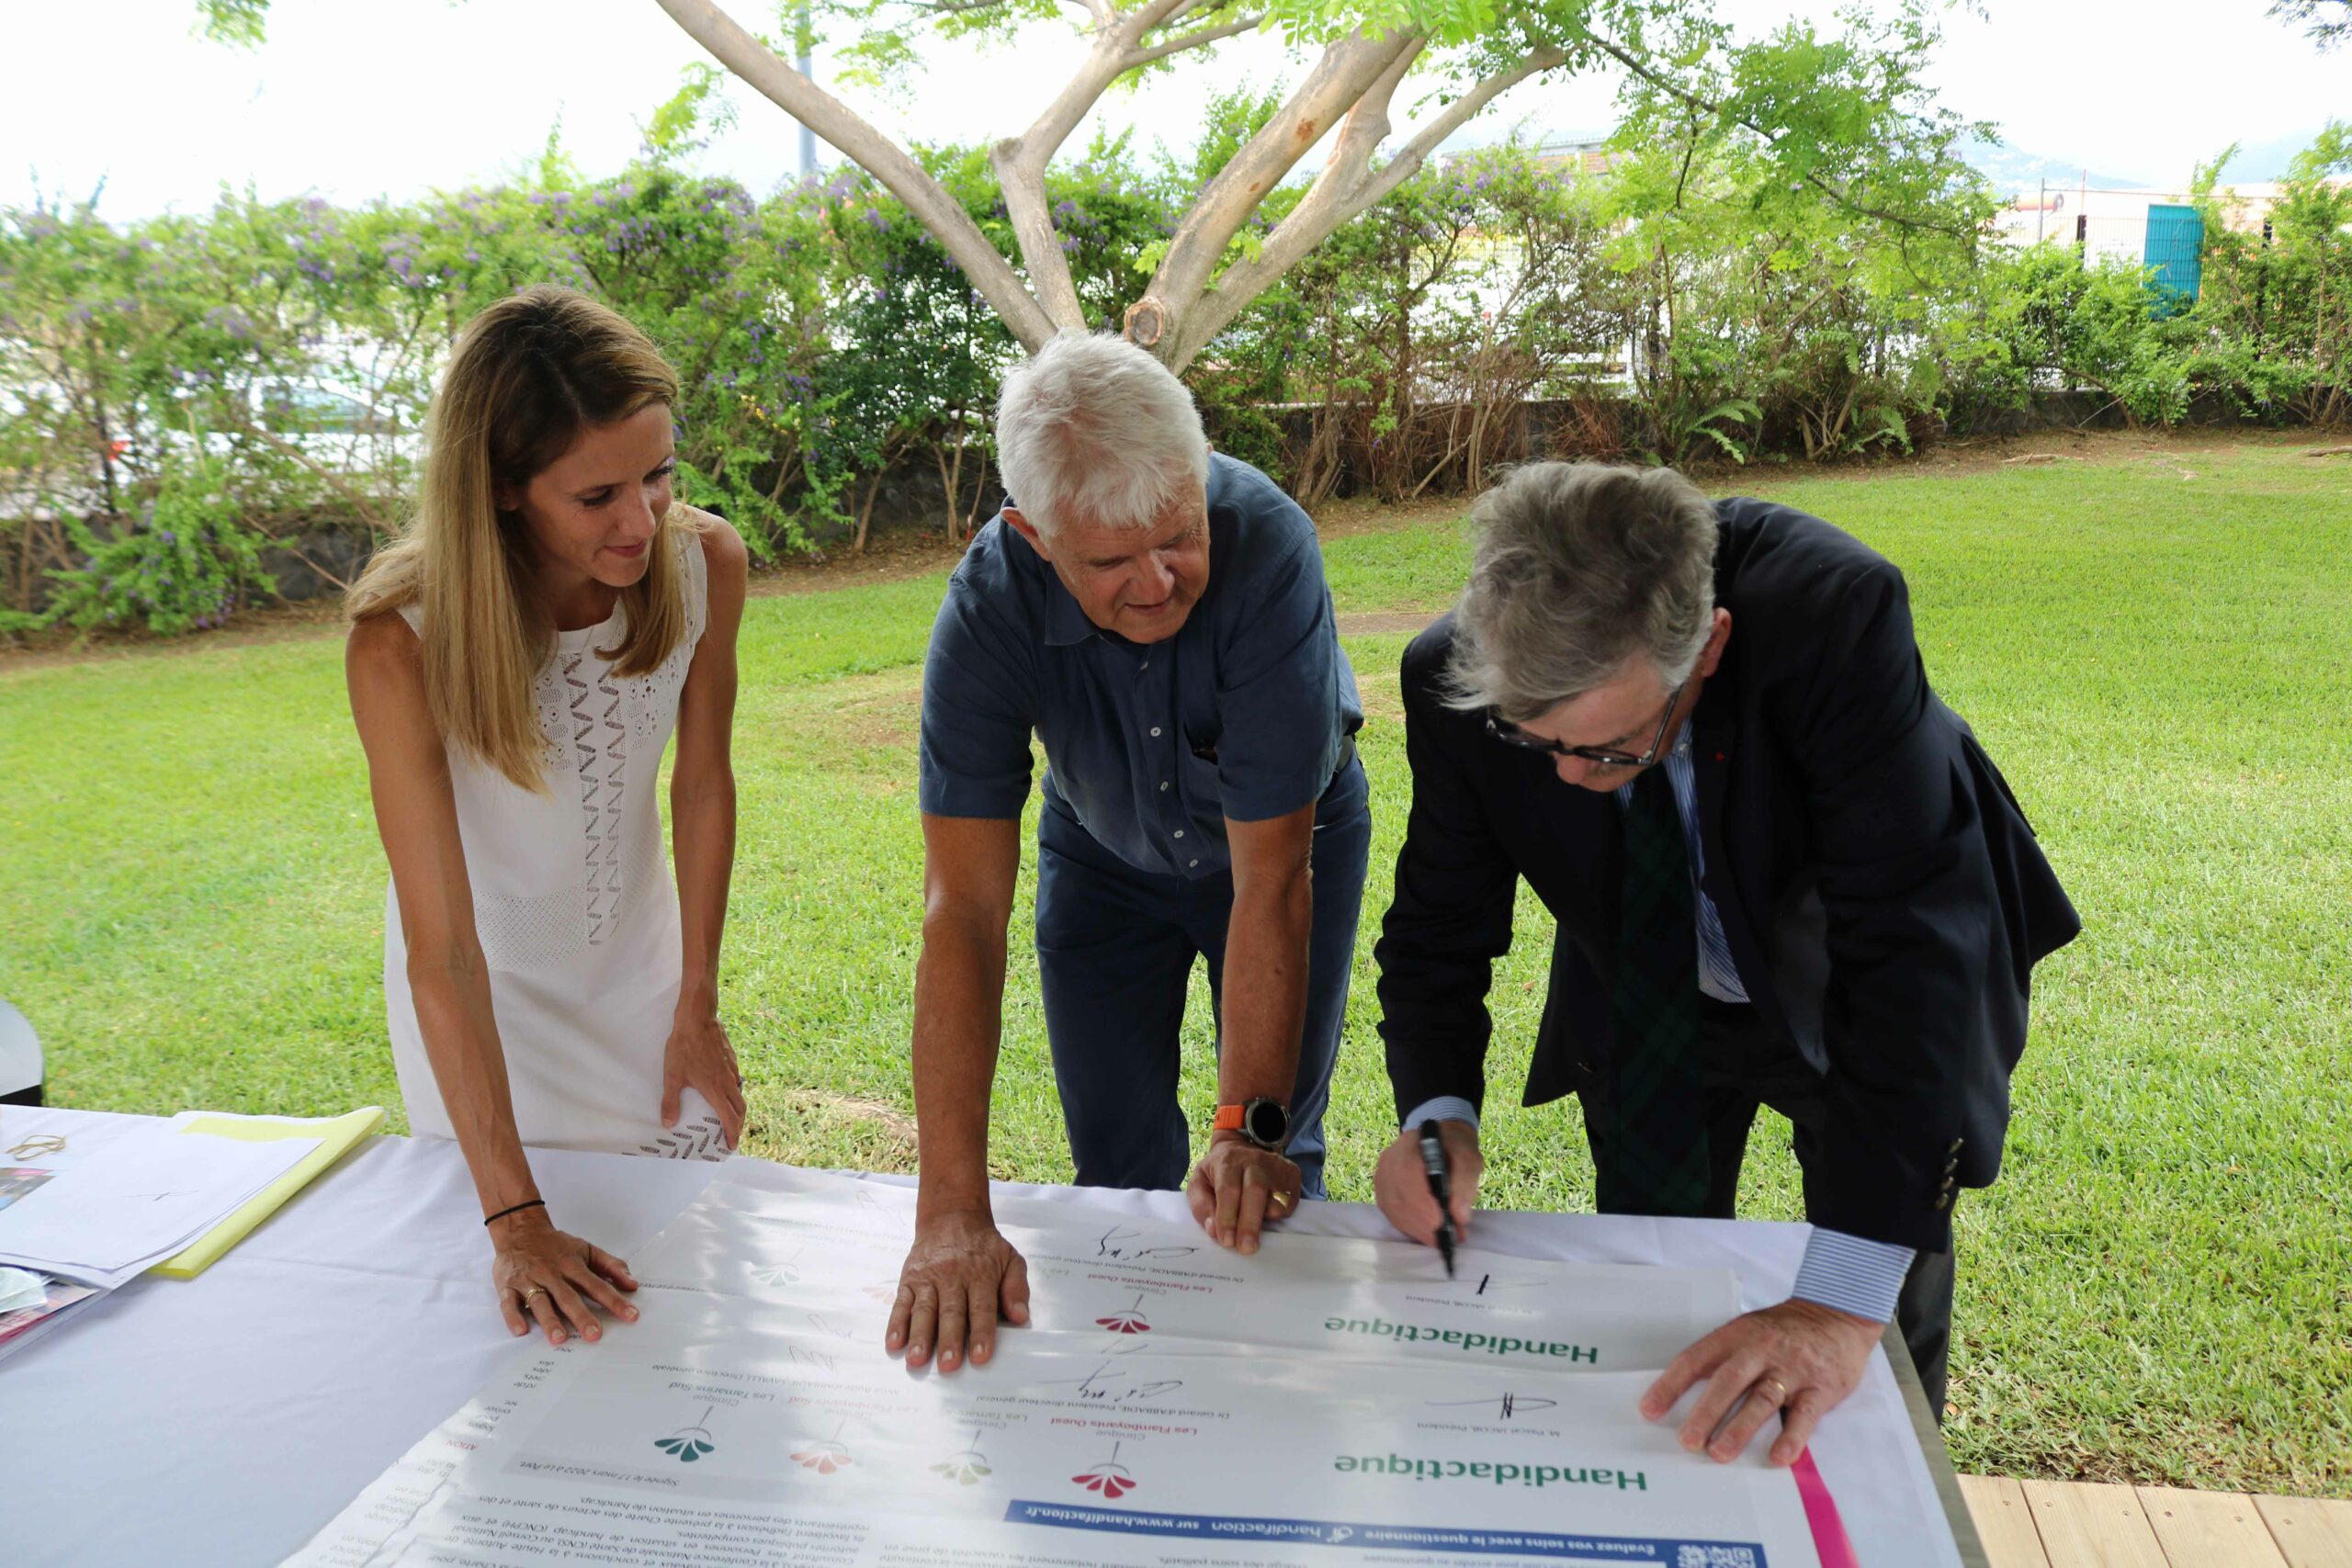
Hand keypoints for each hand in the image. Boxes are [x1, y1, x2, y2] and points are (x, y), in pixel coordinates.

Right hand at [490, 1208, 640, 1344]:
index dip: (615, 1301)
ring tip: (559, 1338)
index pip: (597, 1285)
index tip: (631, 1315)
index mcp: (573, 1266)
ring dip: (549, 1320)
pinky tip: (521, 1331)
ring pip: (540, 1302)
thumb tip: (632, 1284)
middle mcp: (552, 1274)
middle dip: (582, 1316)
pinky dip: (513, 1316)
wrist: (519, 1229)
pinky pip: (508, 1303)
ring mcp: (528, 1281)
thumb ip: (611, 1266)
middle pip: (568, 1297)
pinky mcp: (508, 1287)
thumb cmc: (556, 1245)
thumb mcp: (586, 1250)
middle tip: (595, 1335)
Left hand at [660, 1006, 744, 1148]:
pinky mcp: (731, 1058)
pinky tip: (724, 1087)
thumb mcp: (672, 1076)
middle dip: (738, 1124)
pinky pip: (736, 1080)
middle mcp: (727, 1082)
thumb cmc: (684, 1047)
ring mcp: (731, 1069)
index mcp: (715, 1090)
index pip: (729, 1118)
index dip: (732, 1134)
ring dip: (737, 1108)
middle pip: (740, 1108)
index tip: (731, 1146)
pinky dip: (734, 1091)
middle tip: (732, 1134)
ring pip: (740, 1093)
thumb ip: (671, 1101)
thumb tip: (669, 1123)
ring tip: (729, 1114)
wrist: (698, 1019)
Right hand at [888, 1208, 1029, 1372]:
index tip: (980, 1357)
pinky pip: (901, 1302)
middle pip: (951, 1312)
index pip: (982, 1307)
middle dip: (949, 1340)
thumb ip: (1017, 1288)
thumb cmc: (984, 1246)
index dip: (981, 1332)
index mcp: (981, 1275)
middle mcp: (953, 1276)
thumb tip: (1020, 1317)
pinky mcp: (910, 1279)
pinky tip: (894, 1342)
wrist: (952, 1217)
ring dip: (920, 1336)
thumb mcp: (1010, 1259)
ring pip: (924, 1309)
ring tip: (916, 1360)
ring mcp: (928, 1278)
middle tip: (949, 1366)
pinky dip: (896, 1323)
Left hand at [1186, 1131, 1302, 1253]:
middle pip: (1255, 1191)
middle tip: (1247, 1248)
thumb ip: (1201, 1206)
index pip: (1228, 1190)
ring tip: (1254, 1231)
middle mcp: (1254, 1161)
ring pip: (1277, 1199)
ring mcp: (1276, 1167)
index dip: (1227, 1217)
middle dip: (1250, 1223)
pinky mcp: (1292, 1174)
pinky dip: (1279, 1215)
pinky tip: (1266, 1214)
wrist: (1242, 1146)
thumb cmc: (1218, 1172)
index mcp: (1227, 1161)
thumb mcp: (1199, 1182)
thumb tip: (1213, 1230)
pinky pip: (1290, 1202)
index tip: (1226, 1241)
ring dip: (1265, 1221)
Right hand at [1373, 1119, 1482, 1246]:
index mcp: (1409, 1145)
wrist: (1441, 1141)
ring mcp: (1382, 1178)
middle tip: (1449, 1238)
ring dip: (1418, 1230)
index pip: (1406, 1174)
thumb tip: (1460, 1217)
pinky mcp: (1383, 1194)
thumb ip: (1465, 1183)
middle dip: (1423, 1222)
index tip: (1440, 1223)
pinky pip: (1393, 1216)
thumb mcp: (1468, 1159)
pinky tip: (1430, 1234)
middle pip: (1397, 1196)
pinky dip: (1412, 1229)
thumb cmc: (1454, 1149)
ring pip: (1394, 1210)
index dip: (1420, 1201)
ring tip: (1444, 1239)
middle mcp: (1389, 1161)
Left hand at [1640, 1297, 1882, 1465]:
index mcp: (1736, 1335)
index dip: (1671, 1385)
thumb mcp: (1747, 1330)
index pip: (1696, 1359)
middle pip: (1728, 1381)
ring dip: (1739, 1429)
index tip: (1650, 1410)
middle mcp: (1761, 1349)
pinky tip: (1777, 1457)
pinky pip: (1804, 1415)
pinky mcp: (1821, 1387)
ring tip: (1720, 1454)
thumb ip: (1722, 1357)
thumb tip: (1684, 1394)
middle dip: (1705, 1413)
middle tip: (1688, 1441)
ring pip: (1762, 1399)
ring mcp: (1792, 1368)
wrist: (1836, 1316)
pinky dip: (1791, 1438)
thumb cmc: (1782, 1330)